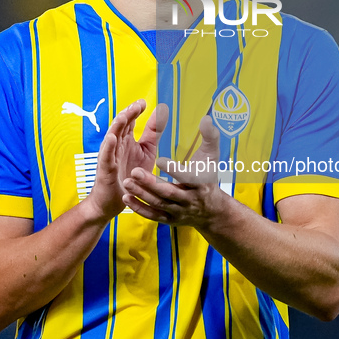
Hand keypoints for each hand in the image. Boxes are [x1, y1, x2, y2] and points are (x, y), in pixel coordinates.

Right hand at [88, 101, 167, 221]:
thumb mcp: (146, 151)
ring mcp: (110, 156)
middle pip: (120, 125)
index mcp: (126, 140)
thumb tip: (160, 113)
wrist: (115, 201)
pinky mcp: (105, 169)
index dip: (135, 111)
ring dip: (116, 126)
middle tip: (137, 105)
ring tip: (124, 116)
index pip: (129, 120)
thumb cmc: (131, 175)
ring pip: (111, 137)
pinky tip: (113, 138)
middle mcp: (117, 145)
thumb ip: (152, 133)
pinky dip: (109, 146)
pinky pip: (106, 156)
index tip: (144, 103)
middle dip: (128, 114)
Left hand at [122, 113, 223, 229]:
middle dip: (151, 183)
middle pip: (168, 192)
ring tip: (126, 181)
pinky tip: (126, 198)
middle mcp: (189, 200)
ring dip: (141, 194)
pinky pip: (152, 215)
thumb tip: (206, 119)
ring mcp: (178, 211)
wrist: (212, 210)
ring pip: (158, 204)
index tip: (159, 159)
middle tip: (134, 171)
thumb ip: (210, 137)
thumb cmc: (209, 177)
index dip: (174, 169)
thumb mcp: (212, 157)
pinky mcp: (168, 219)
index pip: (187, 177)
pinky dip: (139, 208)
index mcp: (200, 183)